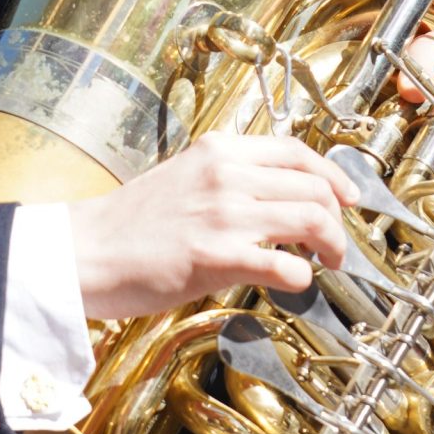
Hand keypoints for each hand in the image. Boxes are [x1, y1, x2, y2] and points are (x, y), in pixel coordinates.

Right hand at [69, 132, 354, 323]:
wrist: (86, 251)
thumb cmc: (130, 225)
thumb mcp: (184, 177)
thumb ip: (229, 180)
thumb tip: (277, 199)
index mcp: (219, 151)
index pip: (297, 151)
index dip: (333, 176)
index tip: (347, 198)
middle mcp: (226, 175)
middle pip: (315, 187)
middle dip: (338, 219)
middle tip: (336, 243)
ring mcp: (224, 214)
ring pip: (312, 220)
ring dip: (332, 246)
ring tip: (327, 262)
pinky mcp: (217, 255)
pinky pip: (287, 265)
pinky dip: (303, 277)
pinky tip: (296, 282)